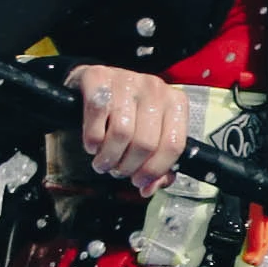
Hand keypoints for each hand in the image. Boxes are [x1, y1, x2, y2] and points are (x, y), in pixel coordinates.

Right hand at [68, 65, 193, 191]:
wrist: (98, 83)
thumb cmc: (128, 113)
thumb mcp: (149, 135)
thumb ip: (156, 164)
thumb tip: (149, 188)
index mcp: (175, 103)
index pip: (173, 145)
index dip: (155, 170)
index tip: (140, 181)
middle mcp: (155, 89)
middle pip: (145, 143)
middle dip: (127, 166)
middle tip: (117, 170)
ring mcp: (127, 80)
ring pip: (121, 133)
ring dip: (108, 157)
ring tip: (103, 162)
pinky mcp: (99, 78)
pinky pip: (97, 116)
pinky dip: (92, 139)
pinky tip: (92, 144)